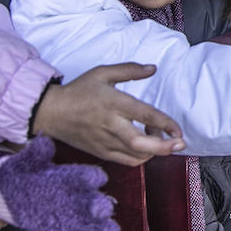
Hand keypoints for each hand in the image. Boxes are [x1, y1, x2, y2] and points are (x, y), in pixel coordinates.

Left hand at [0, 137, 118, 230]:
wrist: (8, 191)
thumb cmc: (21, 173)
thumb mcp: (25, 162)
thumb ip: (35, 154)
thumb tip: (43, 142)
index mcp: (69, 177)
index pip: (85, 176)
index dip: (91, 177)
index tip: (96, 179)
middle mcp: (76, 197)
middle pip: (93, 201)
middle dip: (100, 205)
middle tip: (102, 209)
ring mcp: (72, 216)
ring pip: (93, 223)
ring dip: (103, 228)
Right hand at [33, 63, 184, 165]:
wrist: (50, 112)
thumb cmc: (79, 90)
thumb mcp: (103, 73)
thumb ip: (129, 70)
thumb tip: (152, 69)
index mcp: (114, 104)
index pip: (145, 116)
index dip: (166, 124)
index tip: (179, 129)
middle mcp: (111, 125)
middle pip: (141, 143)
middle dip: (164, 147)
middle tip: (180, 144)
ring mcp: (105, 142)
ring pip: (136, 155)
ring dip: (154, 150)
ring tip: (156, 136)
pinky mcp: (101, 153)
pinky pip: (126, 161)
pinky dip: (141, 157)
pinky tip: (144, 145)